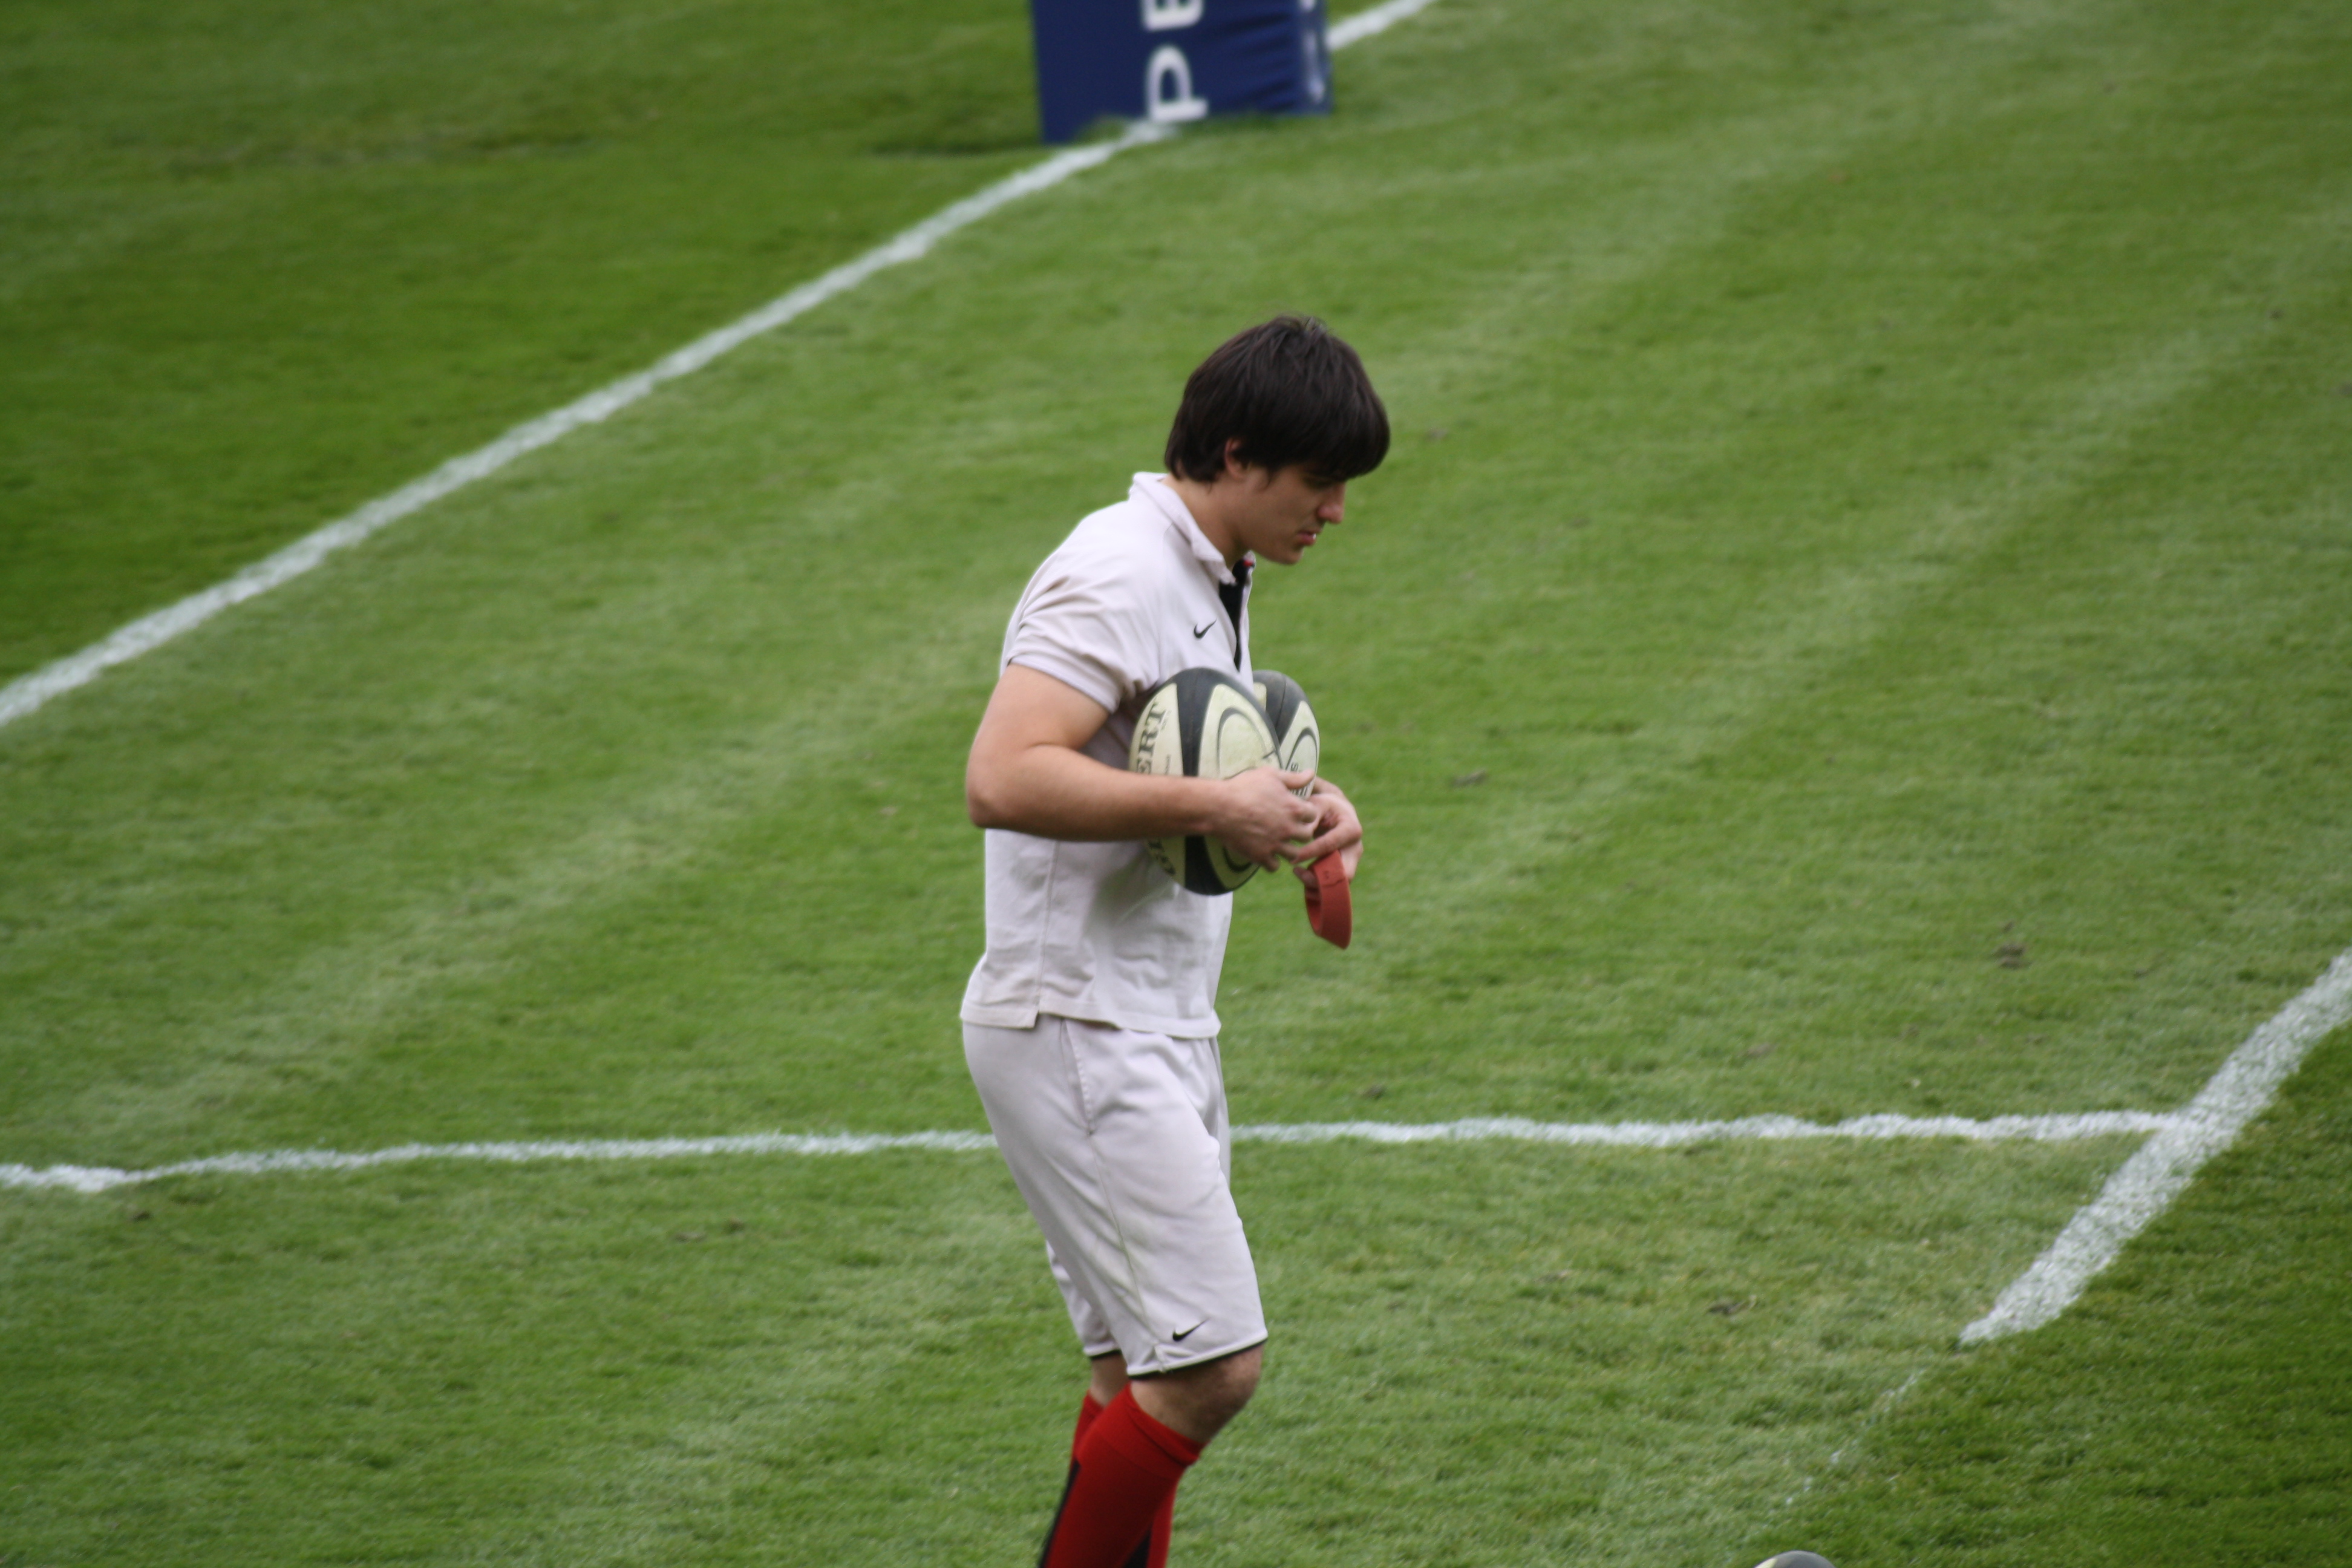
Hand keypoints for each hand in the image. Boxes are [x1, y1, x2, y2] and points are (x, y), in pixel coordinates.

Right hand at [1208, 768, 1323, 870]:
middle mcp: (1288, 828)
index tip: (1296, 811)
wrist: (1218, 807)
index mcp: (1294, 808)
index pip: (1314, 815)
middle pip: (1307, 836)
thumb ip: (1293, 778)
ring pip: (1294, 854)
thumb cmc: (1244, 787)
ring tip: (1278, 842)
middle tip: (1289, 827)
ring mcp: (1275, 844)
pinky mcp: (1260, 856)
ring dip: (1288, 849)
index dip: (1306, 813)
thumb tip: (1311, 773)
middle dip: (1300, 831)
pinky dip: (1271, 861)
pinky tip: (1265, 852)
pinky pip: (1274, 866)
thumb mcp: (1270, 775)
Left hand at [1282, 776, 1362, 884]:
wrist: (1336, 812)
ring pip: (1339, 883)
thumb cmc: (1324, 806)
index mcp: (1351, 829)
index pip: (1329, 845)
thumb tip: (1304, 834)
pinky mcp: (1345, 868)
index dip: (1310, 853)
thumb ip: (1310, 817)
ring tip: (1298, 873)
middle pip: (1344, 873)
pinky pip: (1334, 883)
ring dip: (1318, 885)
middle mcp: (1356, 848)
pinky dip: (1318, 885)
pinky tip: (1302, 876)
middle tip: (1297, 872)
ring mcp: (1352, 860)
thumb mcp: (1317, 804)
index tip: (1293, 858)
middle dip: (1320, 878)